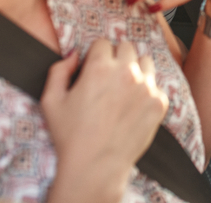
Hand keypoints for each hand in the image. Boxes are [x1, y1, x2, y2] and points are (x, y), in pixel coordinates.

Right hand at [42, 40, 167, 202]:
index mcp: (100, 68)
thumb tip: (74, 55)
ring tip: (123, 89)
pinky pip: (156, 85)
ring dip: (135, 69)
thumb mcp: (51, 101)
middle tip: (108, 78)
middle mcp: (127, 72)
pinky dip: (146, 91)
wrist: (96, 166)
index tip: (94, 68)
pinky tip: (133, 106)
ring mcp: (146, 86)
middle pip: (126, 47)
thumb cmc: (71, 136)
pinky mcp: (159, 102)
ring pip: (145, 61)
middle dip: (116, 58)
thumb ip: (59, 70)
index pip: (103, 42)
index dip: (96, 55)